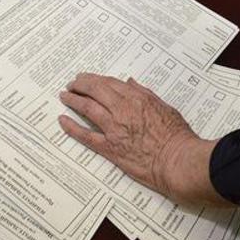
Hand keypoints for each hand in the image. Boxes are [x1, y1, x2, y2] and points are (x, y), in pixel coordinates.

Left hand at [58, 73, 231, 207]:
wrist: (177, 161)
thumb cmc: (177, 137)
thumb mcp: (165, 107)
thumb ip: (146, 94)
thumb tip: (131, 83)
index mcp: (137, 98)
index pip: (109, 83)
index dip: (95, 79)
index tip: (88, 79)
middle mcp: (122, 109)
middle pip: (94, 91)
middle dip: (80, 85)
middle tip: (73, 84)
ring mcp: (114, 128)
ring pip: (87, 108)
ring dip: (73, 100)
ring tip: (65, 96)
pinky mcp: (109, 148)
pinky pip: (85, 135)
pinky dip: (72, 127)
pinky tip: (62, 121)